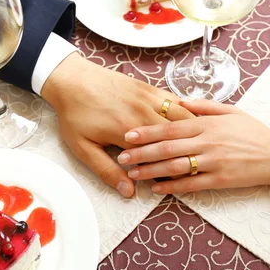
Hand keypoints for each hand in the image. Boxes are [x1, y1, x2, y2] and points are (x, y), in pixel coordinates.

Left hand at [42, 53, 193, 197]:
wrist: (72, 79)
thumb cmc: (75, 114)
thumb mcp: (84, 148)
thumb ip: (107, 170)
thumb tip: (128, 190)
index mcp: (128, 132)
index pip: (157, 158)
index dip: (168, 172)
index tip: (174, 182)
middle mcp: (143, 114)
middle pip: (174, 138)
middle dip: (184, 154)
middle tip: (190, 166)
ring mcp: (149, 99)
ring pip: (181, 119)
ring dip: (191, 134)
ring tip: (198, 148)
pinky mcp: (149, 88)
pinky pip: (175, 102)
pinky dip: (186, 114)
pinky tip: (191, 124)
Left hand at [117, 99, 269, 193]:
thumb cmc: (253, 132)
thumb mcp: (230, 111)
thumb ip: (203, 106)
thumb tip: (179, 101)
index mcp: (207, 124)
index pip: (170, 127)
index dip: (146, 131)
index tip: (127, 133)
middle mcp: (207, 142)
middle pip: (167, 148)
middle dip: (141, 152)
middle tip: (122, 157)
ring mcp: (213, 162)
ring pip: (175, 167)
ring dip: (151, 171)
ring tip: (133, 174)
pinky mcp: (220, 180)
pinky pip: (192, 184)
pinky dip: (173, 187)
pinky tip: (157, 189)